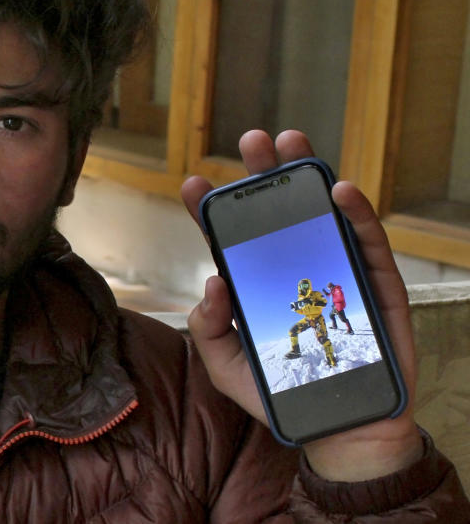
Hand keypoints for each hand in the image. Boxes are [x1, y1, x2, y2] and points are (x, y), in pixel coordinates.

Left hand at [180, 129, 423, 481]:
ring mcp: (336, 271)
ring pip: (322, 216)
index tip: (193, 184)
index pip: (231, 240)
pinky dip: (357, 214)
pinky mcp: (374, 285)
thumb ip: (209, 328)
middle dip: (264, 175)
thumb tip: (214, 281)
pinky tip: (339, 190)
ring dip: (308, 176)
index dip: (213, 211)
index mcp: (257, 284)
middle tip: (252, 141)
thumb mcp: (228, 366)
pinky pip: (368, 243)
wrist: (340, 427)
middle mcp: (295, 268)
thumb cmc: (280, 393)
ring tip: (292, 144)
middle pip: (277, 214)